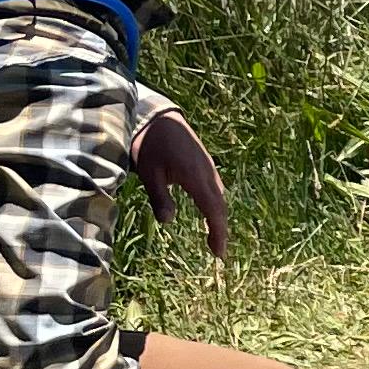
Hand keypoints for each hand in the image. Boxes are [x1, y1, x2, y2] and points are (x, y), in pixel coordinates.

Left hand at [134, 105, 231, 263]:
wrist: (156, 115)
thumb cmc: (148, 143)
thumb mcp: (149, 173)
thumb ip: (160, 198)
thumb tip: (168, 222)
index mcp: (196, 176)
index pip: (213, 210)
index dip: (218, 232)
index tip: (219, 253)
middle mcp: (207, 172)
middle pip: (220, 205)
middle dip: (220, 228)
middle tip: (217, 250)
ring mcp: (208, 166)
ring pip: (219, 196)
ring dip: (219, 216)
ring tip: (214, 234)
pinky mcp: (204, 162)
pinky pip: (215, 187)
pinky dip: (215, 203)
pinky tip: (208, 209)